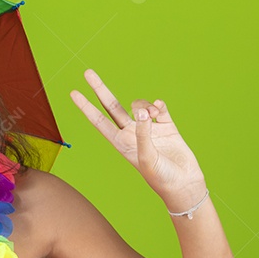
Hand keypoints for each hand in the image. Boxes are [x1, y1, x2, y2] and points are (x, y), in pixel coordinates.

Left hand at [70, 69, 205, 205]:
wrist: (184, 184)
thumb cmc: (161, 177)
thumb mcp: (146, 157)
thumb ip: (143, 134)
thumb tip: (143, 112)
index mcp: (121, 143)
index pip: (99, 121)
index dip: (86, 107)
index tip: (73, 93)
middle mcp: (132, 133)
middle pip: (112, 106)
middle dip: (100, 89)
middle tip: (88, 72)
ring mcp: (149, 129)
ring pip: (139, 105)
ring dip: (145, 104)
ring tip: (153, 114)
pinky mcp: (167, 126)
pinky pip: (160, 107)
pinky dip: (159, 105)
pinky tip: (160, 110)